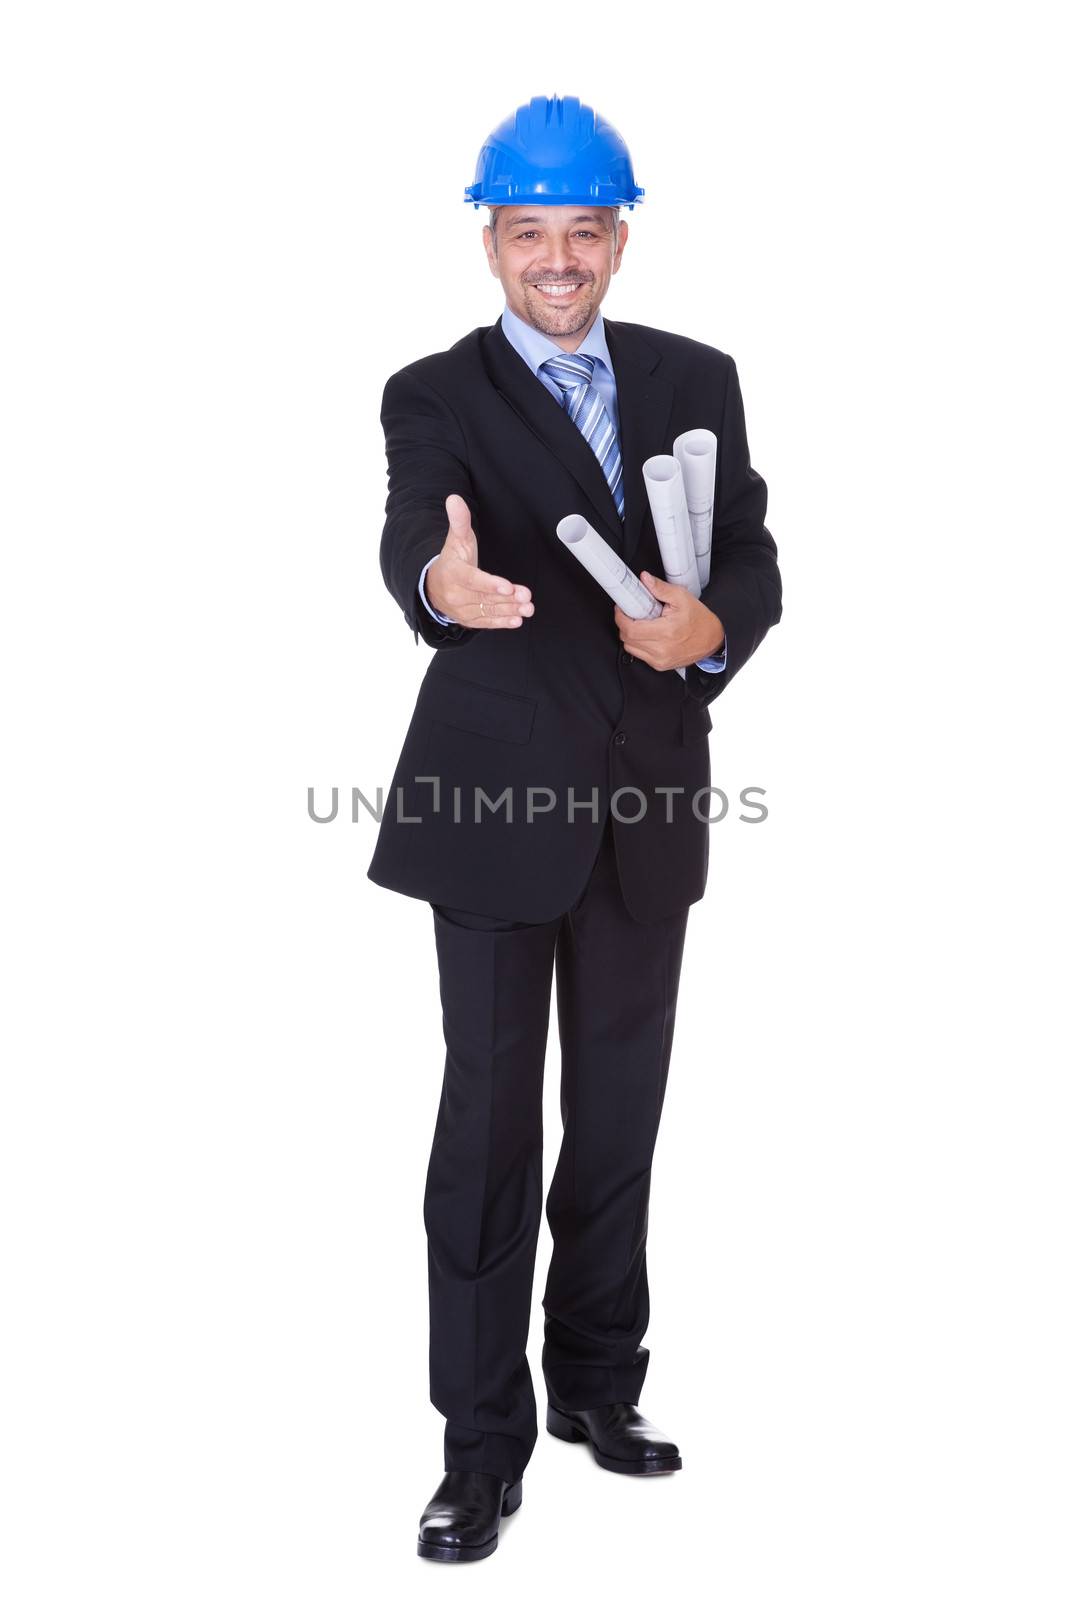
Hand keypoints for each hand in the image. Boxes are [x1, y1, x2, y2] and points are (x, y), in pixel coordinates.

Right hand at [426, 495, 534, 628]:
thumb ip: (459, 521)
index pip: (472, 580)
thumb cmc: (451, 562)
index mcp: (453, 574)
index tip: (508, 586)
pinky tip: (517, 620)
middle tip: (526, 596)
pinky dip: (502, 623)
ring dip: (510, 611)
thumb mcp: (455, 540)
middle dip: (508, 599)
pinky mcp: (470, 620)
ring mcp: (463, 609)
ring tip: (527, 607)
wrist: (433, 589)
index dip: (490, 584)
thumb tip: (454, 499)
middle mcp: (456, 595)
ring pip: (489, 611)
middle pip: (485, 597)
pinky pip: (487, 623)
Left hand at [614, 572, 724, 670]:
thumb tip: (645, 579)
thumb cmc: (699, 619)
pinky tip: (647, 634)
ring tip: (640, 624)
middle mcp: (662, 649)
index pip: (631, 629)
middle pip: (627, 639)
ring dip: (630, 635)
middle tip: (630, 613)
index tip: (621, 609)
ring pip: (630, 648)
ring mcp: (660, 660)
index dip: (620, 618)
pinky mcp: (660, 665)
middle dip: (624, 624)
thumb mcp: (681, 597)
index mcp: (666, 632)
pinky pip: (639, 655)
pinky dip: (638, 644)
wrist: (712, 639)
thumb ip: (660, 588)